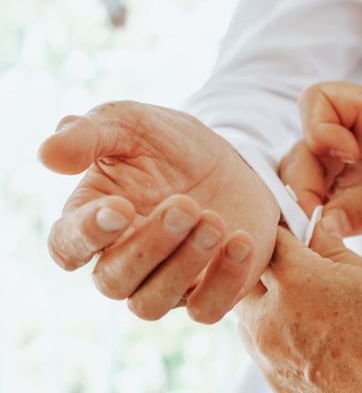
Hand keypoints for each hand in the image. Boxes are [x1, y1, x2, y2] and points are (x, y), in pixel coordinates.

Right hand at [39, 101, 278, 322]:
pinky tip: (242, 241)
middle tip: (187, 205)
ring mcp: (166, 280)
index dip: (85, 235)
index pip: (67, 246)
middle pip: (114, 280)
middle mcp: (123, 259)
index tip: (121, 208)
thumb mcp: (133, 124)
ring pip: (152, 302)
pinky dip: (223, 282)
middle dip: (150, 246)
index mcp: (93, 220)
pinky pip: (206, 310)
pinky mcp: (208, 289)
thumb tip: (47, 155)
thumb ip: (91, 134)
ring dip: (184, 265)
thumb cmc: (172, 144)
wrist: (233, 160)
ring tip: (214, 221)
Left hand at [236, 228, 361, 392]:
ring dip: (266, 301)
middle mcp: (273, 319)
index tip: (296, 231)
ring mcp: (271, 357)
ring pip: (248, 315)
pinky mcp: (277, 384)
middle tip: (294, 263)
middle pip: (247, 277)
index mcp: (297, 281)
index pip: (272, 239)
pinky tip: (307, 332)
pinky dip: (276, 334)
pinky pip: (262, 349)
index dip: (286, 231)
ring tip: (301, 300)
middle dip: (266, 266)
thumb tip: (318, 233)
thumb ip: (336, 253)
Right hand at [279, 82, 361, 239]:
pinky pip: (322, 196)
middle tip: (314, 221)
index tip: (345, 161)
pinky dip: (317, 216)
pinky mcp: (354, 188)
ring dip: (305, 202)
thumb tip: (324, 225)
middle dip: (303, 182)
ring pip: (306, 173)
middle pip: (305, 144)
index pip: (321, 100)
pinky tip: (326, 236)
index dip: (318, 129)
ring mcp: (353, 161)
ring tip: (318, 234)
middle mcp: (357, 132)